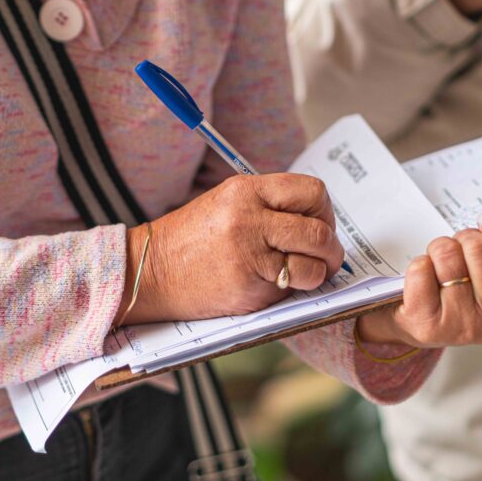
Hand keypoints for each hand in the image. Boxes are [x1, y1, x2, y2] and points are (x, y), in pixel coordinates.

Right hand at [117, 174, 345, 324]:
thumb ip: (270, 206)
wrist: (150, 271)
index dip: (325, 212)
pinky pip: (290, 288)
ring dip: (319, 273)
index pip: (312, 192)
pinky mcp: (248, 286)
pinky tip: (272, 286)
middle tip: (326, 257)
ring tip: (307, 274)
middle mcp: (250, 218)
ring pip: (313, 263)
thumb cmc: (191, 240)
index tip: (321, 224)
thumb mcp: (228, 204)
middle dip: (331, 248)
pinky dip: (292, 290)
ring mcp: (249, 254)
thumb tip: (318, 222)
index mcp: (246, 190)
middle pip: (319, 230)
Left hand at [357, 215, 481, 347]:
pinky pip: (421, 268)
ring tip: (445, 267)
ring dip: (441, 247)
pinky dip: (418, 264)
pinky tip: (425, 283)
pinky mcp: (427, 325)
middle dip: (468, 235)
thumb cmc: (480, 289)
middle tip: (465, 252)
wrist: (424, 321)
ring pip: (450, 252)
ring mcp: (465, 328)